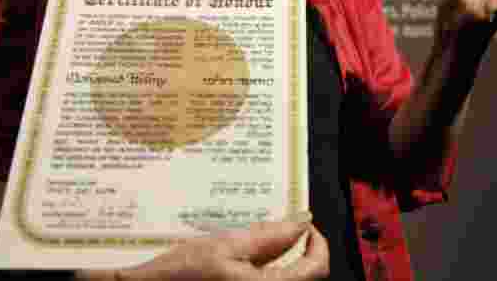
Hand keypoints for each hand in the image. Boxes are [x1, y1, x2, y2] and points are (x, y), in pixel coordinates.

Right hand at [75, 216, 327, 280]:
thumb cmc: (179, 274)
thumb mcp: (227, 245)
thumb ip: (270, 236)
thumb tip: (302, 221)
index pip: (317, 269)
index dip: (317, 243)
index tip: (305, 226)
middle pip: (303, 277)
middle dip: (297, 251)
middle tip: (281, 229)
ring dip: (280, 262)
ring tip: (257, 243)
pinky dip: (263, 272)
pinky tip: (244, 260)